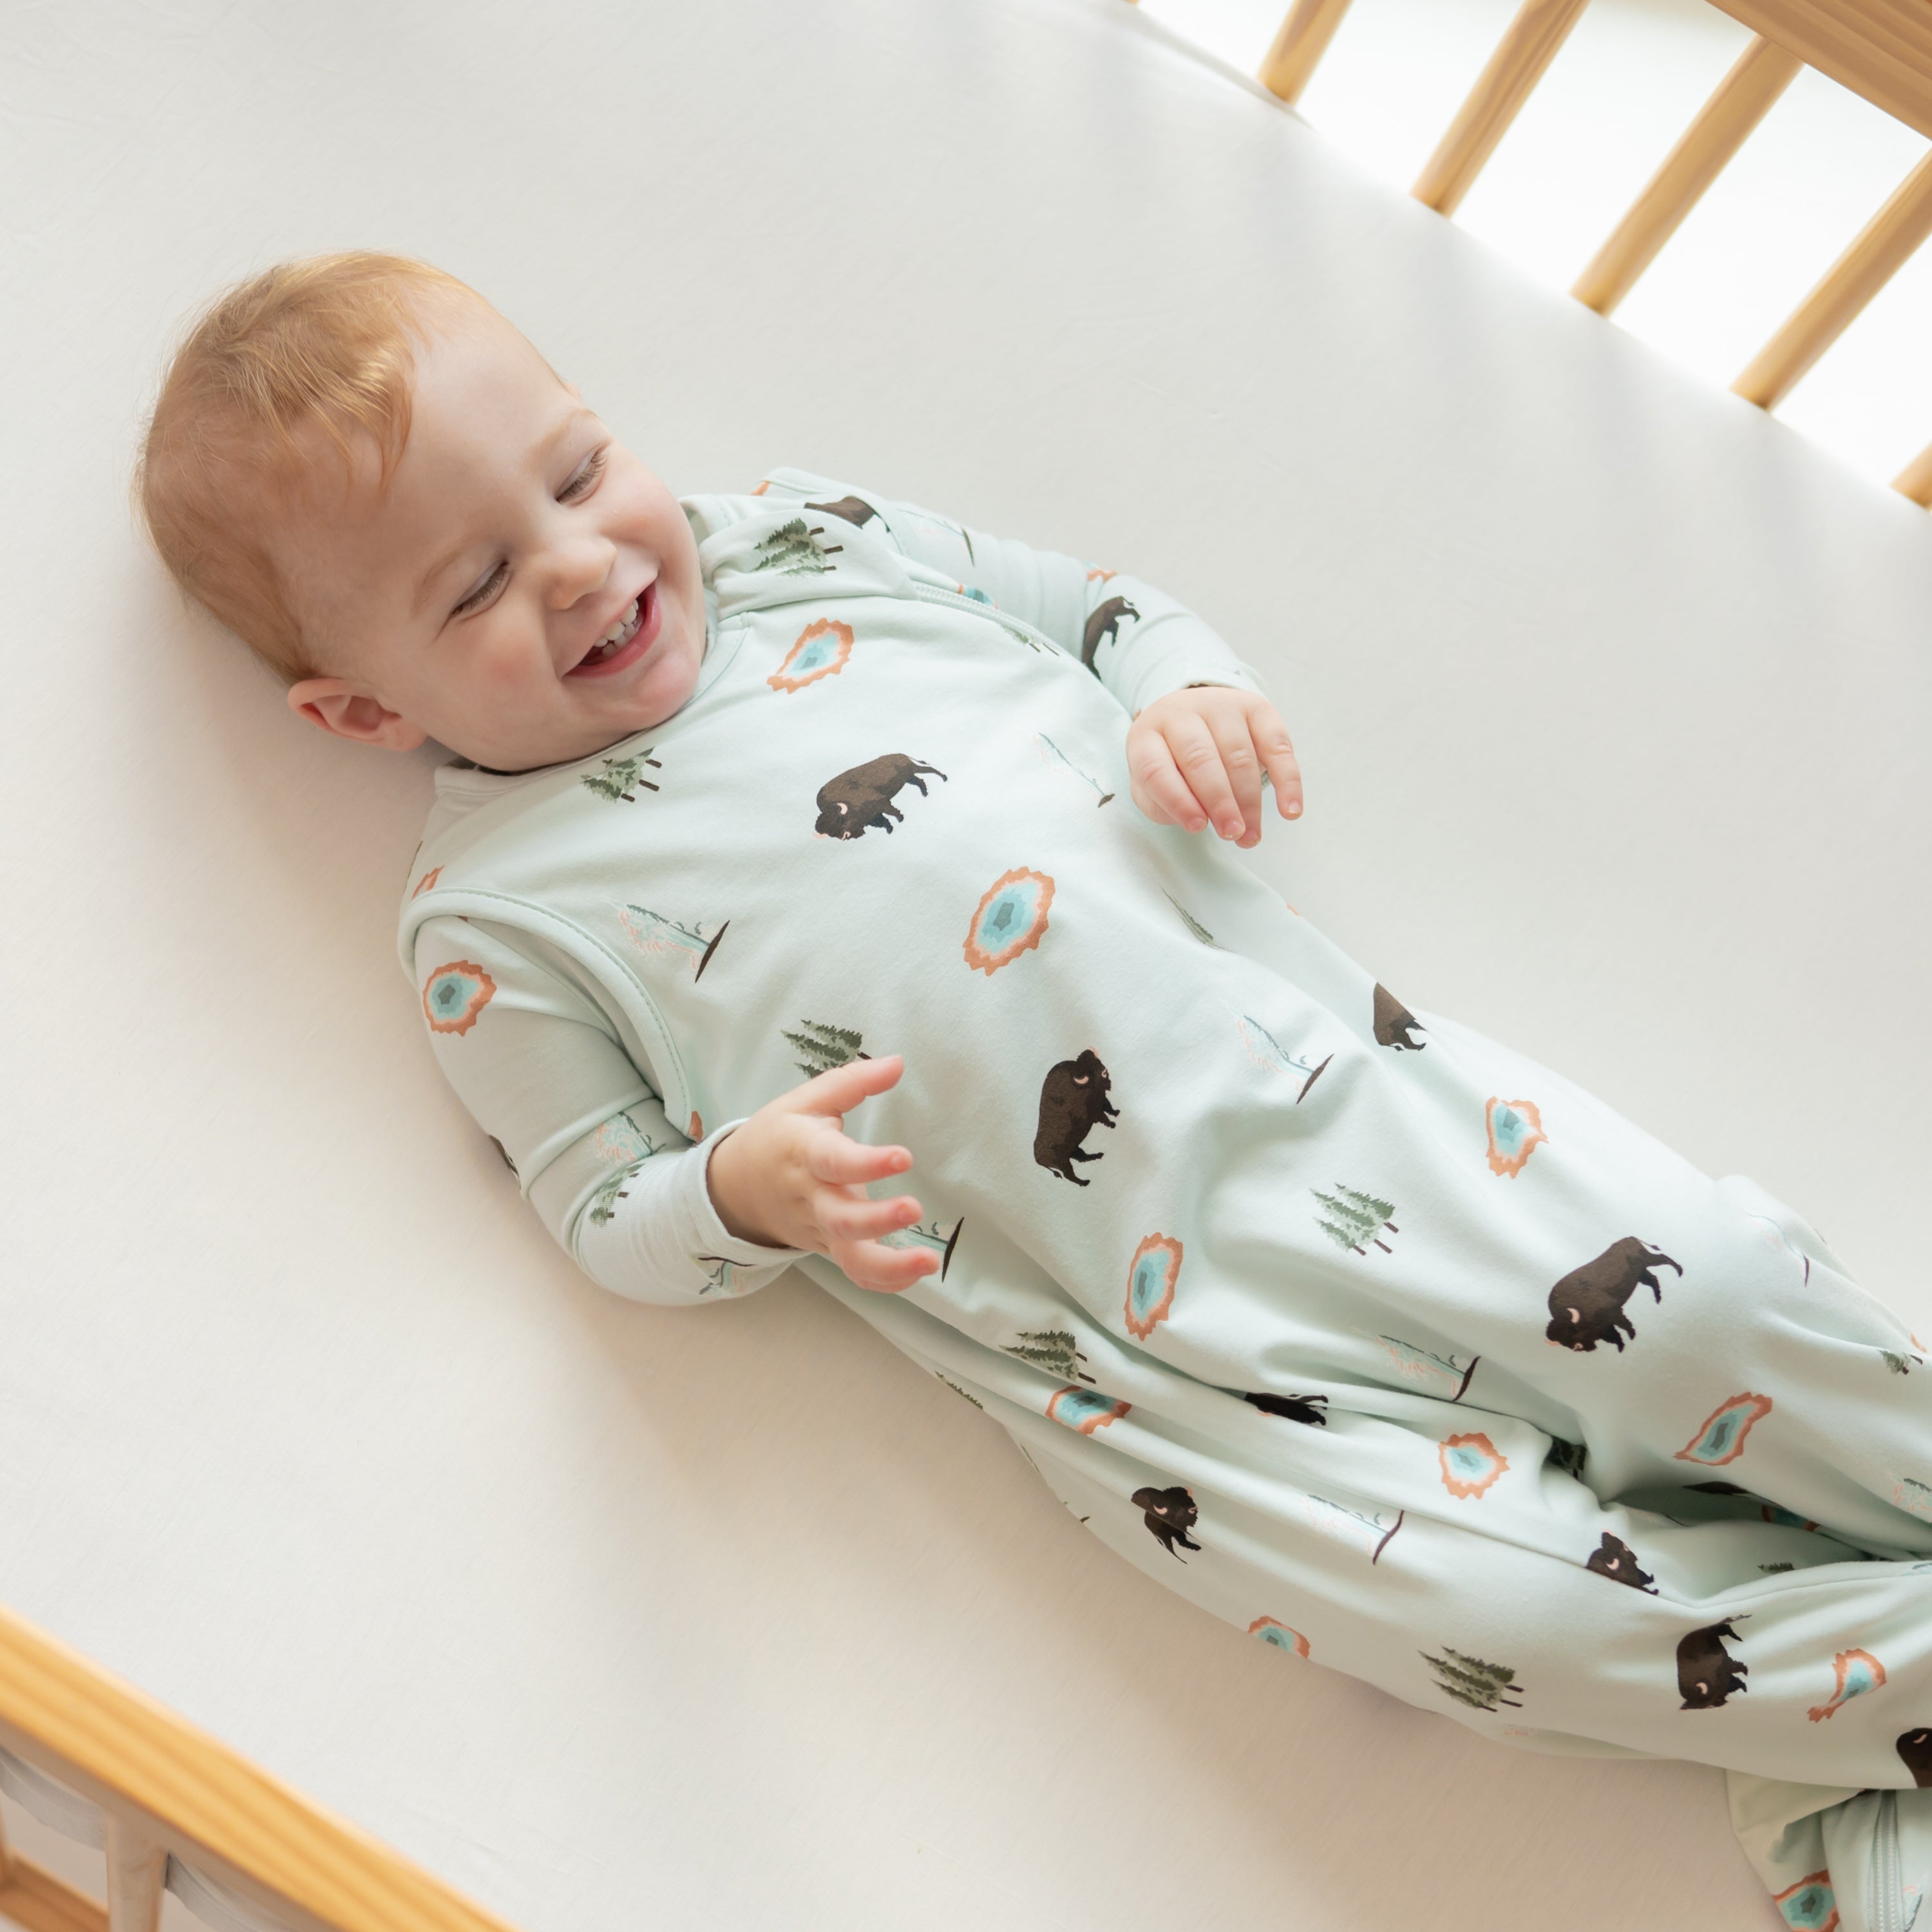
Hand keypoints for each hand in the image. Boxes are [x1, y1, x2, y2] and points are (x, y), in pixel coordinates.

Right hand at [705, 1054, 937, 1292]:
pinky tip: (918, 1272)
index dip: (867, 1162)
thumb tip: (898, 1063)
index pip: (834, 1160)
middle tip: (913, 1208)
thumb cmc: (778, 1136)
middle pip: (841, 1218)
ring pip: (849, 1256)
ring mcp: (819, 1228)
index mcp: (804, 1153)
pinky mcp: (828, 1248)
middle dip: (877, 1219)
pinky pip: (855, 1271)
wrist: (734, 1187)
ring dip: (889, 1266)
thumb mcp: (805, 1101)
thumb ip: (852, 1083)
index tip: (904, 1157)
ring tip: (927, 1263)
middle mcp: (812, 1196)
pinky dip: (885, 1280)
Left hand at [1126, 685, 1302, 849]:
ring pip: (1239, 755)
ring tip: (1251, 836)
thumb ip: (1166, 805)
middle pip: (1201, 759)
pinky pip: (1277, 745)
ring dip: (1249, 801)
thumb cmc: (1170, 765)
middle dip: (1220, 802)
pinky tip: (1290, 810)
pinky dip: (1287, 780)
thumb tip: (1202, 819)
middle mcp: (1181, 712)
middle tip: (1232, 833)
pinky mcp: (1256, 708)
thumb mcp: (1152, 788)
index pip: (1156, 769)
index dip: (1177, 801)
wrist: (1193, 719)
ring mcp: (1220, 705)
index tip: (1198, 828)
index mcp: (1146, 735)